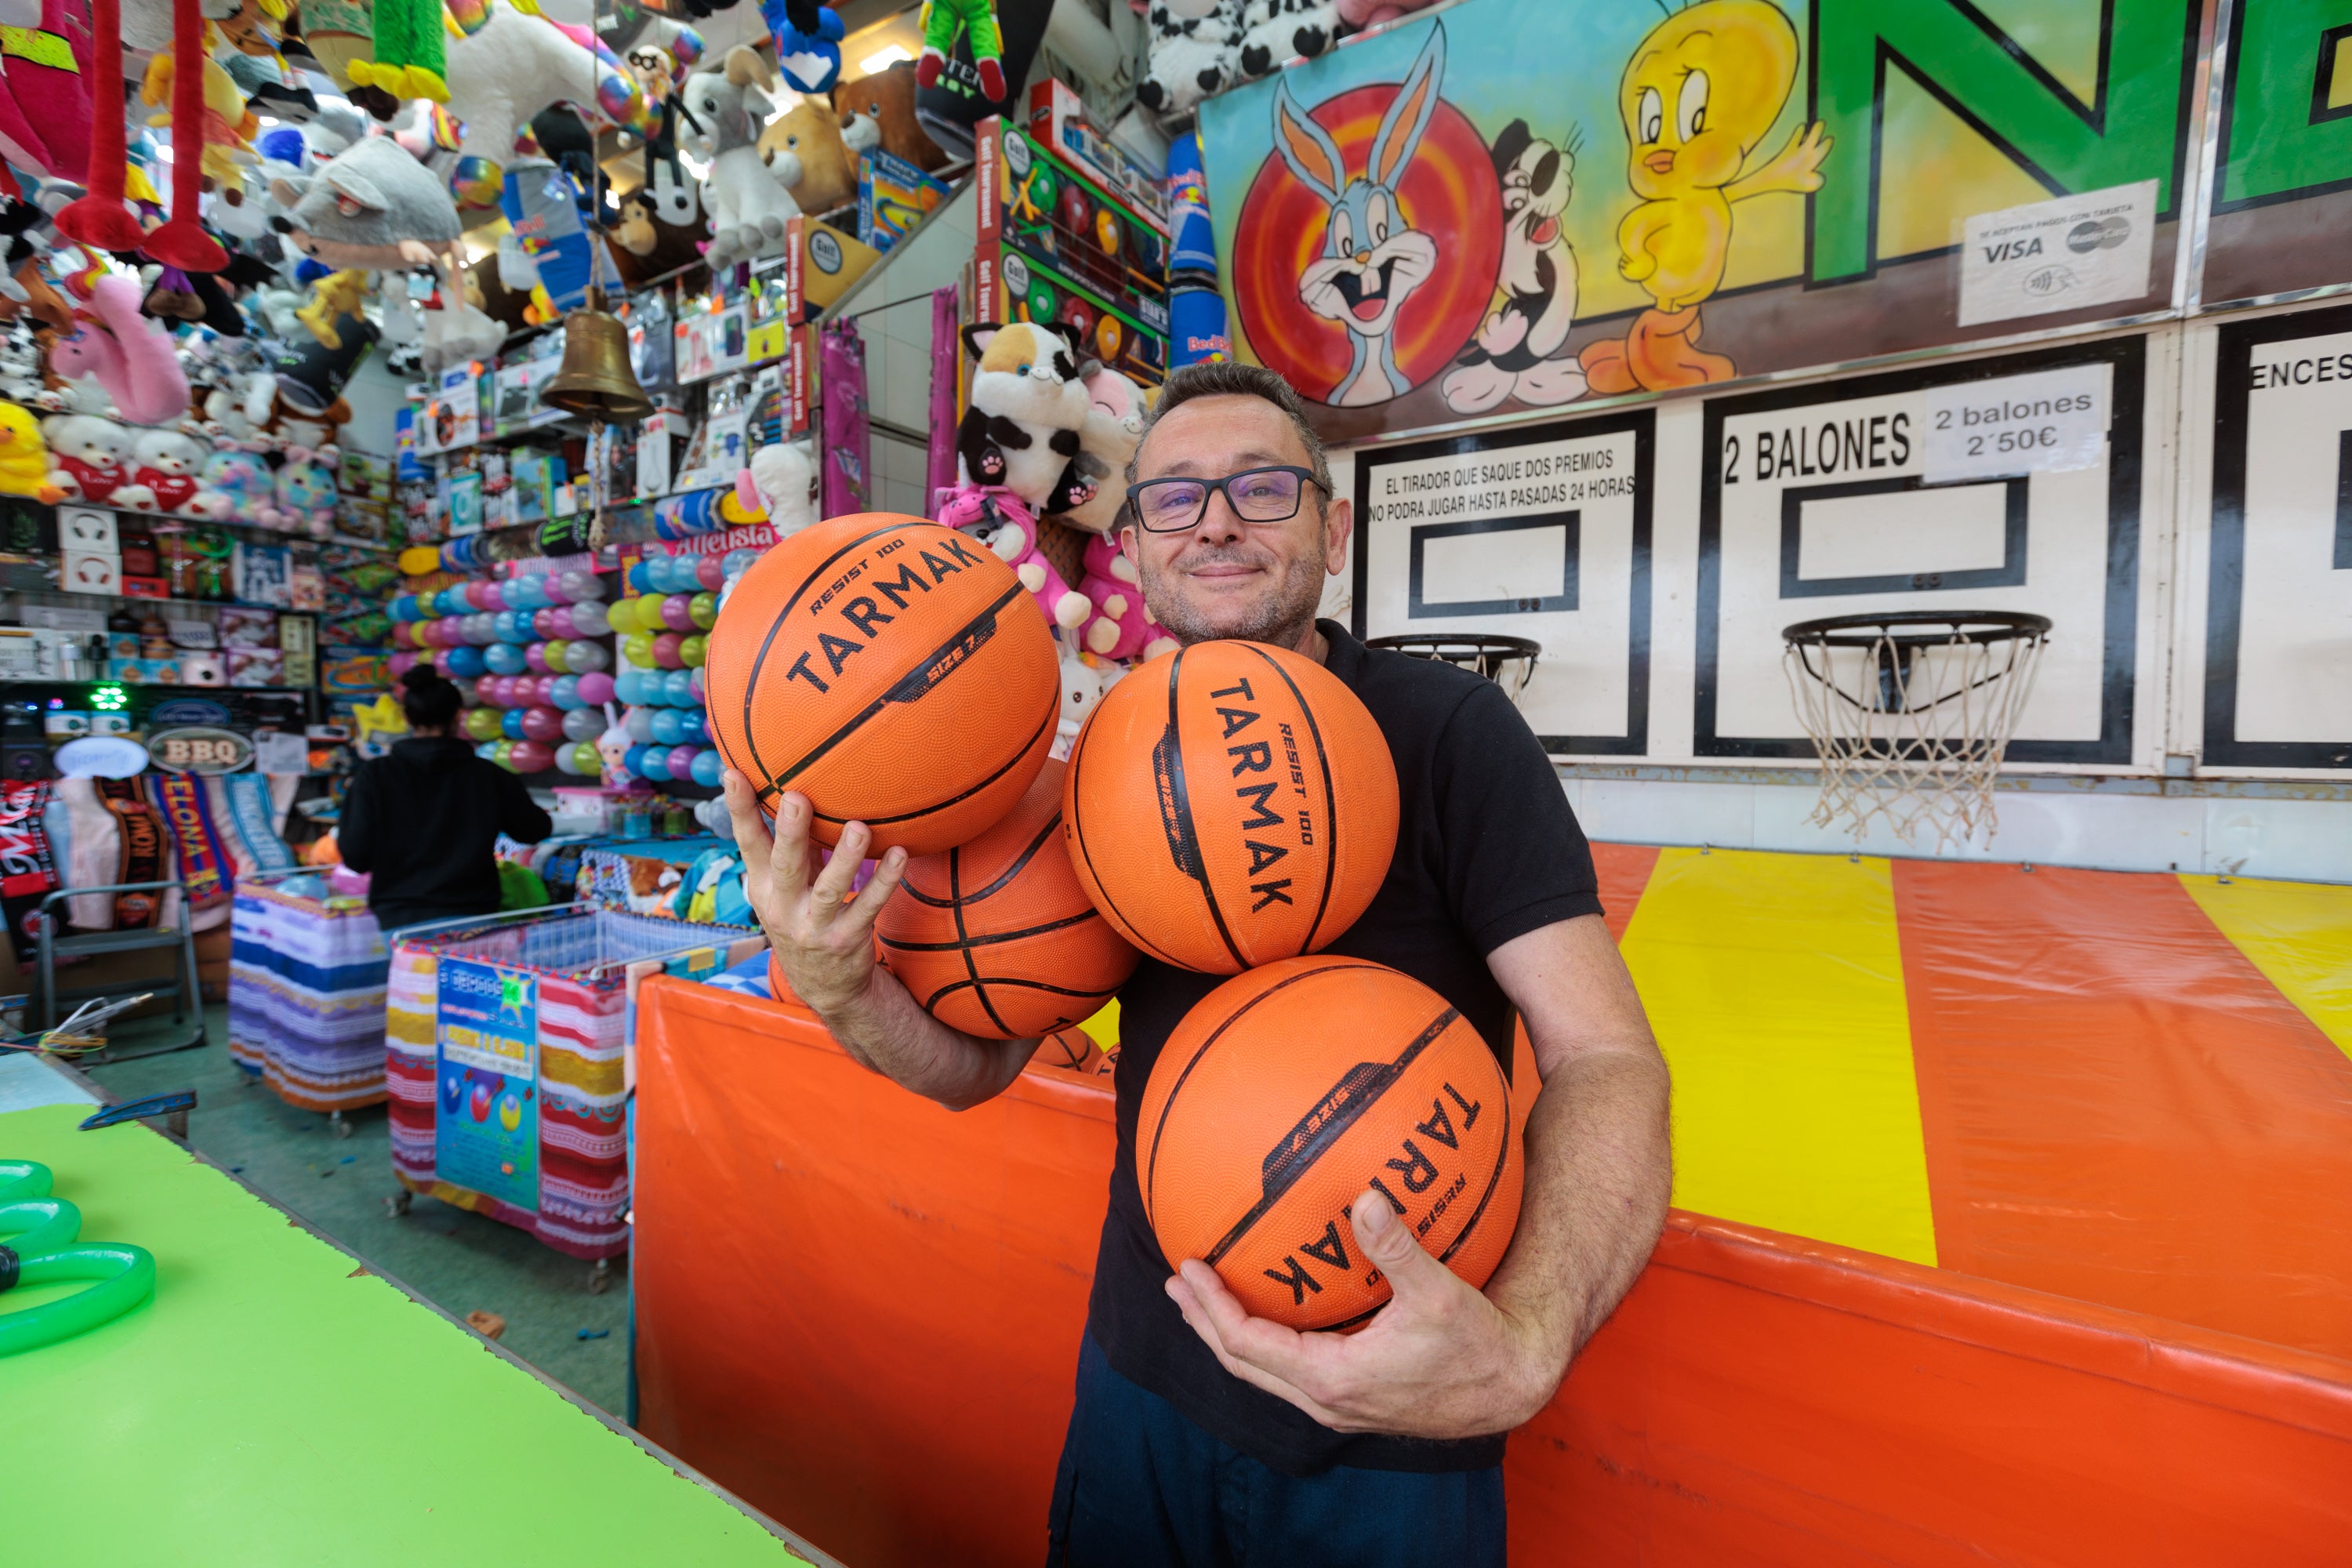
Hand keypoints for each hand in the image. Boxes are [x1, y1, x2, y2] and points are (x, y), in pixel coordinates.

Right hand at [720, 771, 906, 1017]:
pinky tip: (899, 854)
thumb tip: (799, 788)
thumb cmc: (805, 915)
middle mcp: (782, 907)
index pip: (747, 843)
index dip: (739, 810)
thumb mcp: (787, 886)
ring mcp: (814, 927)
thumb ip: (793, 846)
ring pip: (829, 890)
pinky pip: (868, 908)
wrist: (824, 985)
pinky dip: (884, 881)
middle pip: (783, 866)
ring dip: (845, 858)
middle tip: (795, 796)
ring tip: (859, 828)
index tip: (733, 773)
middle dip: (788, 832)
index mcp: (763, 886)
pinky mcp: (846, 940)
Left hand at [1164, 1188, 1567, 1439]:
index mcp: (1333, 1378)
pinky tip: (1268, 1317)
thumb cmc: (1479, 1343)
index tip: (1188, 1269)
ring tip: (1203, 1302)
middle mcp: (1327, 1400)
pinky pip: (1290, 1374)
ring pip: (1264, 1373)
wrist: (1512, 1384)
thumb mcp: (1439, 1293)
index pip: (1248, 1345)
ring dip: (1228, 1336)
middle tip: (1178, 1284)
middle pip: (1242, 1365)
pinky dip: (1264, 1344)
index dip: (1212, 1307)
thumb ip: (1397, 1247)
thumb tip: (1366, 1198)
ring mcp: (1339, 1405)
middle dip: (1204, 1322)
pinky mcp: (1354, 1401)